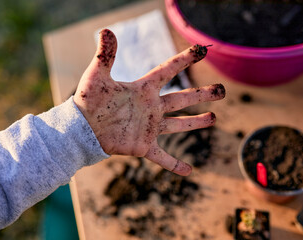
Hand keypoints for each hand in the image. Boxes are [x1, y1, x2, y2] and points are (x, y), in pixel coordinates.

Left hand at [74, 29, 224, 175]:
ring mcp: (148, 127)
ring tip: (214, 118)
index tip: (201, 51)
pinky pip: (162, 157)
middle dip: (202, 95)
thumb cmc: (87, 100)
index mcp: (142, 89)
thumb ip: (105, 54)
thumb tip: (106, 30)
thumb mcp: (97, 76)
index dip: (184, 60)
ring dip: (196, 122)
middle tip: (221, 90)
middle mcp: (150, 107)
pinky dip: (175, 165)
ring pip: (178, 124)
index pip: (167, 71)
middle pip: (181, 99)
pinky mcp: (143, 146)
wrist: (81, 128)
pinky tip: (189, 172)